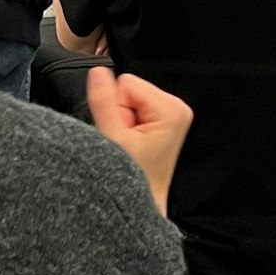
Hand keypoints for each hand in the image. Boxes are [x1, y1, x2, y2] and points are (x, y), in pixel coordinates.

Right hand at [86, 67, 191, 215]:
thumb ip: (104, 101)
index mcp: (172, 109)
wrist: (143, 202)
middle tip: (126, 141)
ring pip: (130, 99)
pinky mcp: (165, 120)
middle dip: (120, 114)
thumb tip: (98, 73)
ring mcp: (173, 115)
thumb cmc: (135, 179)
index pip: (126, 83)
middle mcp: (177, 109)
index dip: (116, 108)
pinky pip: (135, 108)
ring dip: (123, 121)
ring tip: (130, 145)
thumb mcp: (112, 137)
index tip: (123, 133)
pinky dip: (129, 125)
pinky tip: (134, 144)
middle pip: (129, 89)